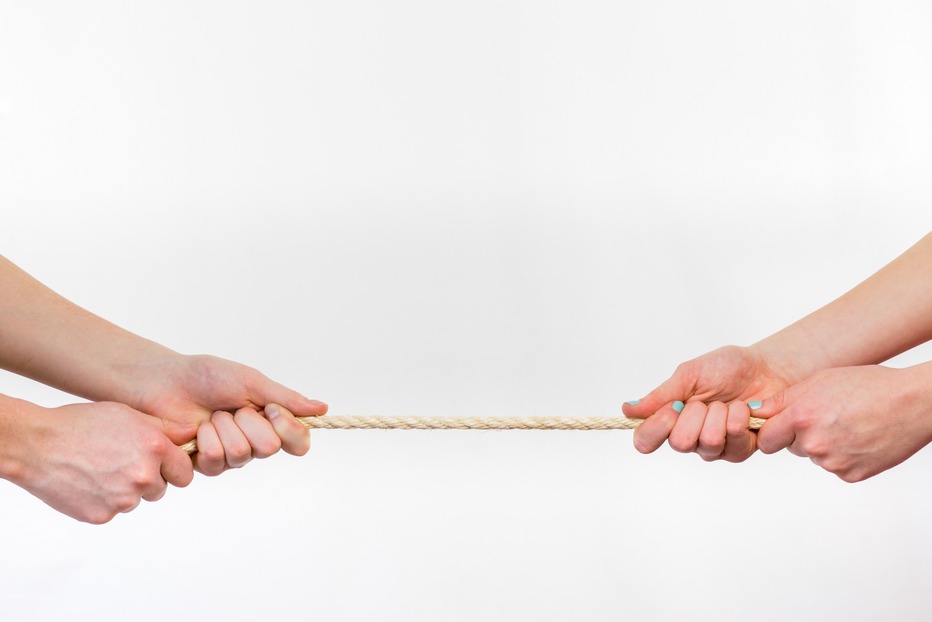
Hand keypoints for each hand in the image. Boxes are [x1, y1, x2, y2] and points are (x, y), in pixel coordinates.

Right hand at [9, 400, 193, 523]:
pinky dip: (104, 501)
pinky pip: (114, 511)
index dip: (173, 468)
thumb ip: (165, 428)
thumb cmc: (82, 424)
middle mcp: (143, 476)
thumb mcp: (128, 415)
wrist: (37, 445)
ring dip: (126, 490)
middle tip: (122, 463)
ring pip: (137, 501)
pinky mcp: (102, 515)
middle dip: (149, 479)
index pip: (184, 473)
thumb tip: (193, 434)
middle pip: (161, 489)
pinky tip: (88, 482)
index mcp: (154, 449)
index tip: (162, 464)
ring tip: (101, 469)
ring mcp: (123, 499)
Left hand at [132, 354, 327, 474]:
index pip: (298, 442)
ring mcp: (230, 455)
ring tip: (211, 415)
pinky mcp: (205, 464)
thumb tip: (322, 408)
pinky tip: (196, 429)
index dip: (289, 428)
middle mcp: (254, 441)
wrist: (165, 381)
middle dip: (249, 421)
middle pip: (270, 447)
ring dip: (224, 428)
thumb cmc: (206, 376)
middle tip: (232, 407)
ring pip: (241, 455)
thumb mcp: (251, 382)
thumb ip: (286, 398)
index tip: (271, 409)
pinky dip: (205, 440)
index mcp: (270, 421)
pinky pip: (216, 462)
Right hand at [622, 345, 792, 461]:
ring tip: (727, 403)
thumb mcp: (688, 375)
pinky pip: (734, 446)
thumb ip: (660, 395)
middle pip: (679, 443)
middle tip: (706, 400)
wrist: (766, 368)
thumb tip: (628, 409)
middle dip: (695, 415)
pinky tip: (745, 410)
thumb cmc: (726, 368)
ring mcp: (713, 447)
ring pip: (707, 444)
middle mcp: (688, 436)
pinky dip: (739, 421)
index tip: (673, 407)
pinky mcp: (739, 451)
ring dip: (719, 416)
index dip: (655, 428)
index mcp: (669, 418)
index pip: (645, 440)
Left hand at [754, 365, 931, 481]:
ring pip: (815, 456)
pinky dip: (843, 455)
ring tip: (848, 423)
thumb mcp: (818, 381)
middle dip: (800, 434)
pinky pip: (836, 466)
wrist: (912, 403)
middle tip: (826, 416)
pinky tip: (859, 437)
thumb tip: (754, 413)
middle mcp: (814, 444)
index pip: (766, 439)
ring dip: (823, 444)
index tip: (778, 426)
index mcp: (802, 418)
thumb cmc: (867, 385)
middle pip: (792, 447)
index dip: (771, 432)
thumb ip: (782, 400)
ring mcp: (834, 463)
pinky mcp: (851, 475)